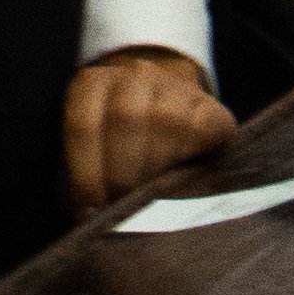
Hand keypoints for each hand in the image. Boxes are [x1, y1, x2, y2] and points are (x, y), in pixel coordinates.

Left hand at [62, 48, 235, 209]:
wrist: (167, 116)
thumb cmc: (118, 149)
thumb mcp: (92, 157)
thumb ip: (85, 181)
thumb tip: (87, 219)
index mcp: (93, 85)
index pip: (83, 125)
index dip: (85, 174)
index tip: (89, 212)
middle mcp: (133, 75)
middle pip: (124, 118)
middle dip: (121, 174)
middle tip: (123, 209)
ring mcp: (174, 86)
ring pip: (165, 119)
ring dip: (156, 167)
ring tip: (151, 198)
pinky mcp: (210, 106)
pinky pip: (203, 127)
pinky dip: (193, 156)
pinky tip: (185, 180)